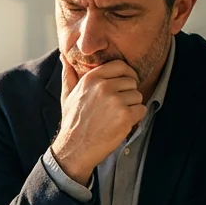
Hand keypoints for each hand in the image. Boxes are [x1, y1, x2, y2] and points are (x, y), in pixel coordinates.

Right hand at [51, 57, 146, 183]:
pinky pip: (141, 110)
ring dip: (132, 107)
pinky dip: (136, 118)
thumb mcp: (68, 95)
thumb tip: (64, 56)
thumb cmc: (73, 122)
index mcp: (91, 78)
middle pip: (131, 82)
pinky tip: (123, 124)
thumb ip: (69, 74)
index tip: (127, 83)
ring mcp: (115, 101)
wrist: (75, 148)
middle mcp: (103, 87)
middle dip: (128, 94)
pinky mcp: (125, 116)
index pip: (120, 66)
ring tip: (117, 116)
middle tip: (118, 107)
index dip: (127, 74)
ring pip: (138, 96)